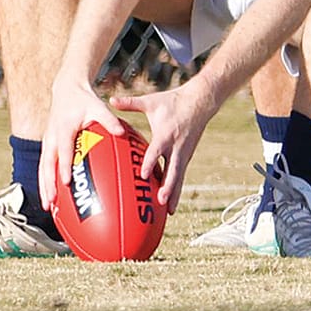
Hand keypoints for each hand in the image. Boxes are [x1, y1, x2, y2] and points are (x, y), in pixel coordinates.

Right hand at [38, 73, 121, 213]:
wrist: (66, 89)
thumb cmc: (85, 100)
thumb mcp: (98, 107)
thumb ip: (109, 120)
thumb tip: (122, 133)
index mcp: (64, 128)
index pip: (64, 150)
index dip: (65, 166)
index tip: (66, 182)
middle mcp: (52, 137)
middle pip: (47, 165)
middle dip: (48, 184)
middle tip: (52, 203)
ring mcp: (48, 141)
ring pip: (43, 168)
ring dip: (44, 187)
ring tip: (48, 207)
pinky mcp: (47, 145)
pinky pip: (44, 165)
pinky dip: (45, 181)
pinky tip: (51, 197)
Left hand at [114, 79, 218, 212]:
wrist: (200, 102)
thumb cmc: (172, 101)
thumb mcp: (151, 101)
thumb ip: (130, 103)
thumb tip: (110, 100)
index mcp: (165, 134)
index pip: (156, 151)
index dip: (150, 163)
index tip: (142, 175)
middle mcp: (176, 146)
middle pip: (172, 170)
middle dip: (167, 186)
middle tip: (160, 200)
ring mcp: (183, 153)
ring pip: (179, 177)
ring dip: (174, 194)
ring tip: (169, 211)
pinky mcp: (186, 157)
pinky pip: (181, 176)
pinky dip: (176, 191)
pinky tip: (170, 205)